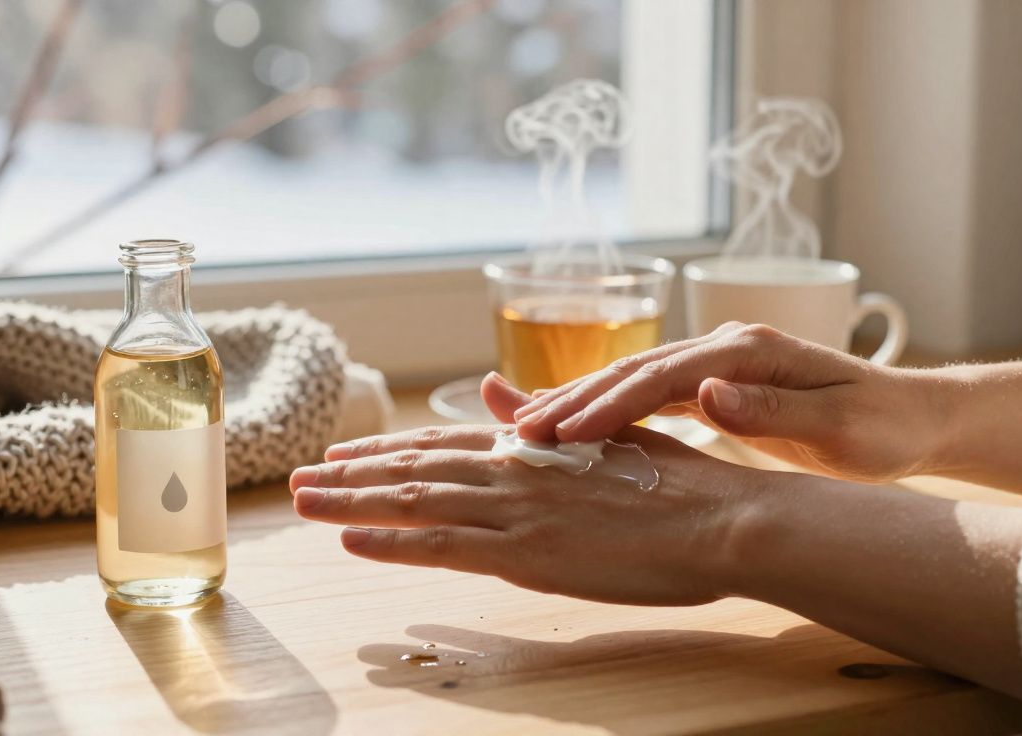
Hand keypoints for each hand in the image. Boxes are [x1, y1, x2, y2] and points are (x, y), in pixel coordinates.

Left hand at [292, 382, 765, 605]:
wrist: (725, 519)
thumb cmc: (682, 487)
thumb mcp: (608, 443)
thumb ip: (543, 421)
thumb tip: (495, 392)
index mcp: (534, 448)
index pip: (442, 447)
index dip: (386, 452)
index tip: (341, 455)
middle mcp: (515, 472)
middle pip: (414, 470)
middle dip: (350, 474)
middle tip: (296, 478)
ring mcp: (518, 511)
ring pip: (415, 503)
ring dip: (352, 502)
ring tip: (302, 502)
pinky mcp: (529, 551)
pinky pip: (444, 546)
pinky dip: (393, 542)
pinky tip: (350, 539)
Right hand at [507, 322, 944, 483]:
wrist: (915, 416)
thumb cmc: (884, 426)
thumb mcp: (840, 425)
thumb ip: (773, 408)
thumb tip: (708, 393)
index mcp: (751, 350)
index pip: (664, 375)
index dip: (610, 403)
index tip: (564, 432)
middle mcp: (728, 347)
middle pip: (636, 369)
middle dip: (575, 399)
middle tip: (519, 430)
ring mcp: (721, 362)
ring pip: (635, 380)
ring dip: (581, 403)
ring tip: (526, 427)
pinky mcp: (721, 383)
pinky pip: (650, 396)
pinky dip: (608, 410)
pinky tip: (575, 427)